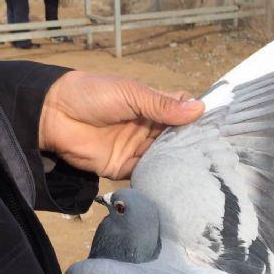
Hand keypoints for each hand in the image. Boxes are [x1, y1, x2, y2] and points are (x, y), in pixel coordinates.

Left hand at [39, 71, 204, 178]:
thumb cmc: (92, 94)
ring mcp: (135, 148)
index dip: (197, 118)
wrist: (54, 114)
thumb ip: (162, 105)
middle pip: (176, 138)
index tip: (219, 127)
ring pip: (164, 157)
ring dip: (178, 161)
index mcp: (150, 105)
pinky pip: (145, 173)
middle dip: (192, 144)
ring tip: (203, 168)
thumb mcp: (131, 94)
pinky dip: (159, 176)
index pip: (180, 111)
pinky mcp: (123, 167)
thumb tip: (200, 109)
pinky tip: (177, 180)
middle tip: (217, 153)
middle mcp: (146, 127)